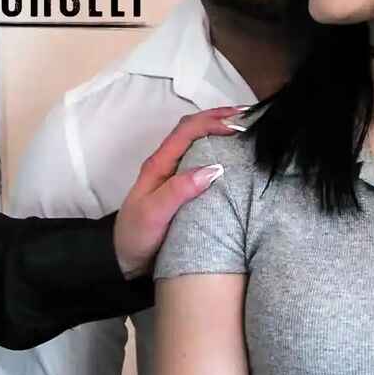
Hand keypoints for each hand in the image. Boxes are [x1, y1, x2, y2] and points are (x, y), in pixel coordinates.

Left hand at [113, 106, 247, 278]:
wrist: (123, 258)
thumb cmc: (135, 235)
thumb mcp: (154, 213)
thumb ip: (179, 191)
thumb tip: (213, 169)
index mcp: (158, 165)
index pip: (186, 132)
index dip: (212, 122)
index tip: (239, 125)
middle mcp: (166, 165)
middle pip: (192, 130)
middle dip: (218, 117)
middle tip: (249, 116)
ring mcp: (173, 176)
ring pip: (196, 143)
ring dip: (218, 130)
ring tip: (245, 128)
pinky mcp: (180, 189)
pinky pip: (200, 161)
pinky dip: (218, 151)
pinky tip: (233, 156)